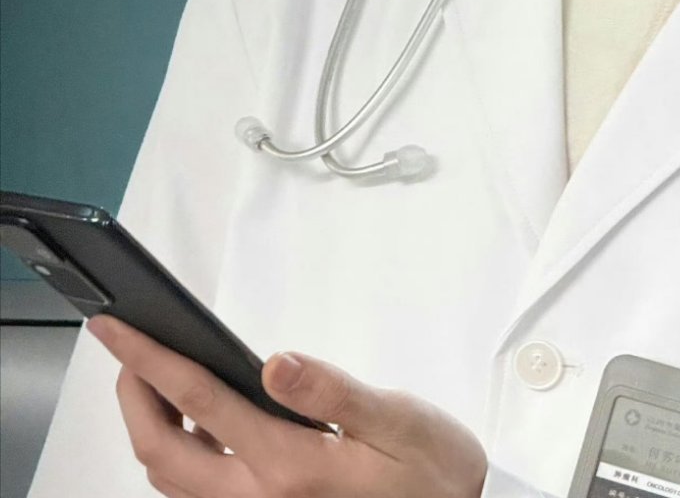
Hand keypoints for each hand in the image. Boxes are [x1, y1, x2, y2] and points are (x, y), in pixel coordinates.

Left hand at [86, 314, 487, 497]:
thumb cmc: (433, 470)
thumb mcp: (397, 419)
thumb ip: (334, 391)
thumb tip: (276, 361)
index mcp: (290, 465)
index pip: (199, 400)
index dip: (149, 358)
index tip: (118, 326)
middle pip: (162, 450)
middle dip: (132, 394)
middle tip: (128, 346)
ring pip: (173, 478)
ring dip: (151, 425)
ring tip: (157, 376)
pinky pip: (199, 493)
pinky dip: (180, 453)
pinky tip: (201, 421)